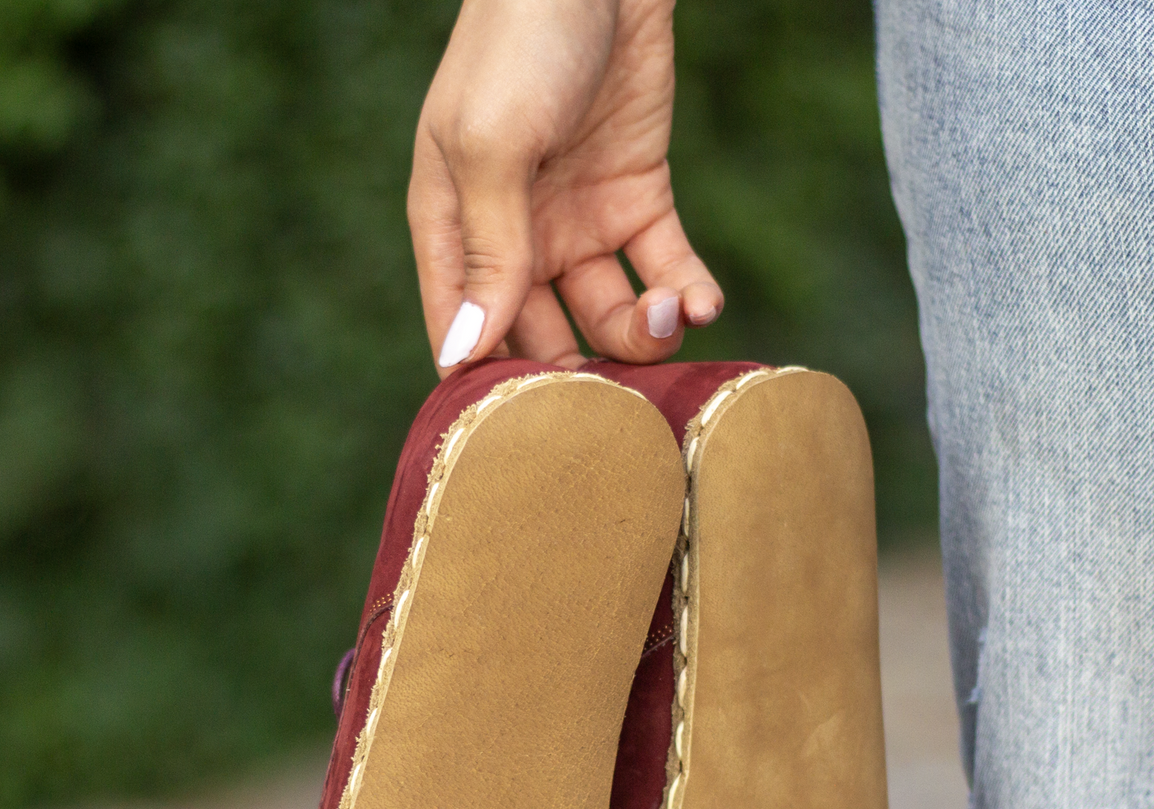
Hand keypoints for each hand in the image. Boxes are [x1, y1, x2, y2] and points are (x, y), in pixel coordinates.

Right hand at [410, 0, 722, 371]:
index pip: (463, 335)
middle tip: (620, 394)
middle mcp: (512, 239)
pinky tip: (702, 303)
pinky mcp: (638, 202)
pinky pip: (664, 270)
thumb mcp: (494, 146)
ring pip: (608, 316)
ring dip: (642, 333)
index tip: (539, 422)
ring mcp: (578, 224)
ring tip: (668, 315)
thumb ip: (488, 251)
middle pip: (541, 342)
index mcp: (451, 228)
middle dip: (581, 375)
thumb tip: (463, 353)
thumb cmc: (522, 41)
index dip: (497, 386)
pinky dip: (688, 295)